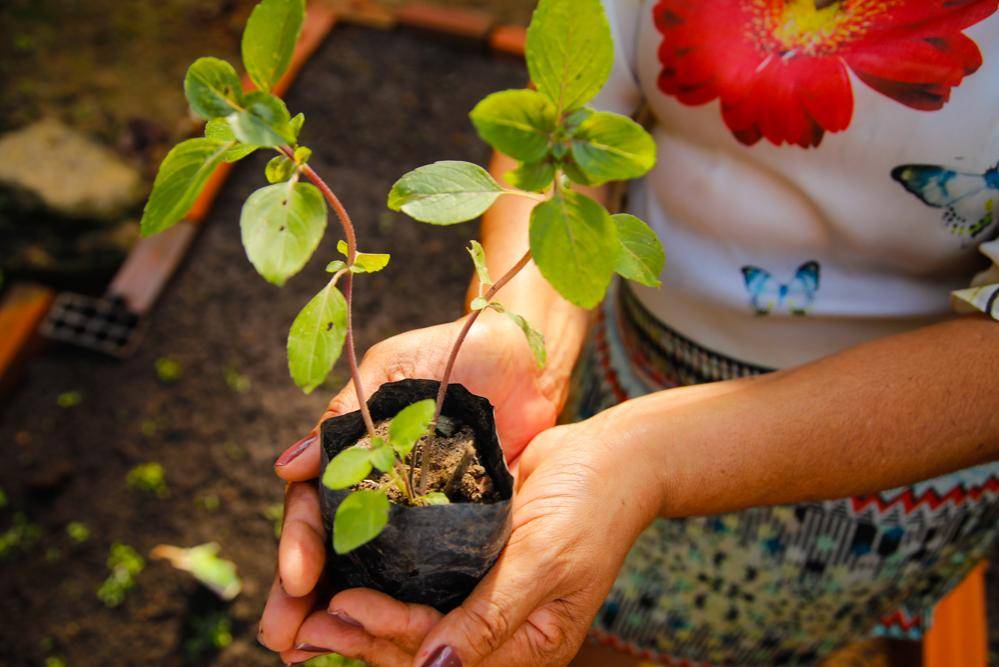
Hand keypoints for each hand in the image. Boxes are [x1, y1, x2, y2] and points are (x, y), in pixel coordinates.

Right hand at [259, 313, 569, 652]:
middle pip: (333, 553)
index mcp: (352, 457)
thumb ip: (344, 419)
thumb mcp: (390, 373)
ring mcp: (419, 514)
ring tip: (318, 651)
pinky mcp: (461, 526)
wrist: (522, 356)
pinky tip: (394, 636)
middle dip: (304, 598)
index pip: (313, 509)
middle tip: (282, 639)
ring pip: (374, 572)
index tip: (294, 577)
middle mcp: (379, 492)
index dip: (299, 544)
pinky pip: (430, 570)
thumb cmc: (448, 351)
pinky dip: (408, 604)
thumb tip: (286, 466)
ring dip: (347, 612)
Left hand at [276, 414, 663, 665]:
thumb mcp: (546, 561)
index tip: (343, 607)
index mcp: (527, 643)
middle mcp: (502, 627)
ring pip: (417, 618)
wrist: (616, 457)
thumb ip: (492, 617)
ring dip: (369, 617)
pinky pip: (427, 581)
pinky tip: (353, 572)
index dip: (390, 636)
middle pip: (422, 647)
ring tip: (315, 608)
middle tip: (309, 623)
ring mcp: (487, 594)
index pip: (444, 654)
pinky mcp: (477, 559)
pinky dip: (390, 582)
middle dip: (366, 637)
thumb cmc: (591, 508)